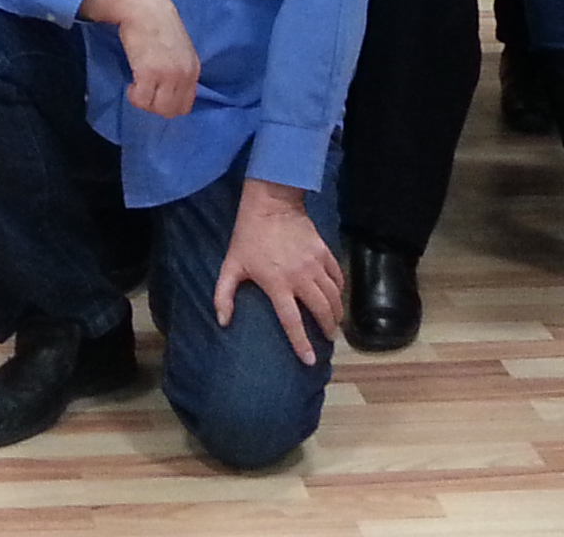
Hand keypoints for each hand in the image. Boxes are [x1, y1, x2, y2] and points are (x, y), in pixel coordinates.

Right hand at [82, 0, 200, 117]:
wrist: (143, 5)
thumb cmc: (156, 21)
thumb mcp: (179, 47)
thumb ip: (179, 67)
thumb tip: (170, 87)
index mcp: (193, 68)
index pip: (186, 104)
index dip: (169, 102)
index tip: (157, 93)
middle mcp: (184, 74)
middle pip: (172, 111)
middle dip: (156, 106)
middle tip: (145, 90)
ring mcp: (168, 75)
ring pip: (157, 109)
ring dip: (145, 101)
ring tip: (137, 85)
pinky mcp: (149, 73)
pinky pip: (141, 100)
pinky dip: (134, 96)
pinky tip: (131, 83)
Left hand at [214, 179, 342, 367]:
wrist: (270, 203)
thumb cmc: (248, 237)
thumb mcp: (230, 266)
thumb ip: (224, 295)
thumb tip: (223, 322)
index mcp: (277, 284)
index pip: (292, 321)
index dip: (301, 343)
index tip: (309, 360)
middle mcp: (300, 277)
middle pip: (321, 310)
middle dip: (328, 329)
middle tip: (328, 340)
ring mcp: (315, 264)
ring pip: (334, 295)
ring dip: (337, 312)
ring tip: (335, 323)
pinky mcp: (324, 251)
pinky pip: (338, 275)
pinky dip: (340, 289)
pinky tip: (338, 296)